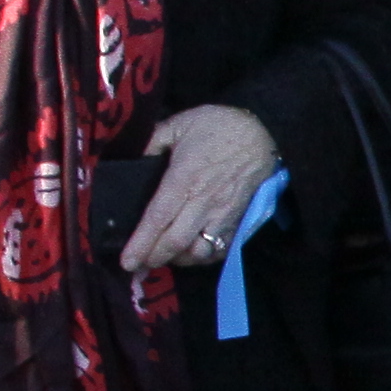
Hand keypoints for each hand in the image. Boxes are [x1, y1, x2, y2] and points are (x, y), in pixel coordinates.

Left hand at [119, 103, 279, 276]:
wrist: (264, 132)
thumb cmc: (218, 126)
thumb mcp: (179, 124)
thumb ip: (152, 140)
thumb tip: (131, 157)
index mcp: (183, 178)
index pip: (157, 218)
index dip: (141, 243)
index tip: (126, 262)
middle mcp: (203, 202)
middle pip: (175, 242)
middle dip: (154, 258)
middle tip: (138, 266)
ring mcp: (223, 214)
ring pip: (198, 251)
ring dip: (178, 260)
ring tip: (163, 258)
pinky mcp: (238, 219)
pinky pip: (220, 249)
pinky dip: (203, 258)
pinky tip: (191, 252)